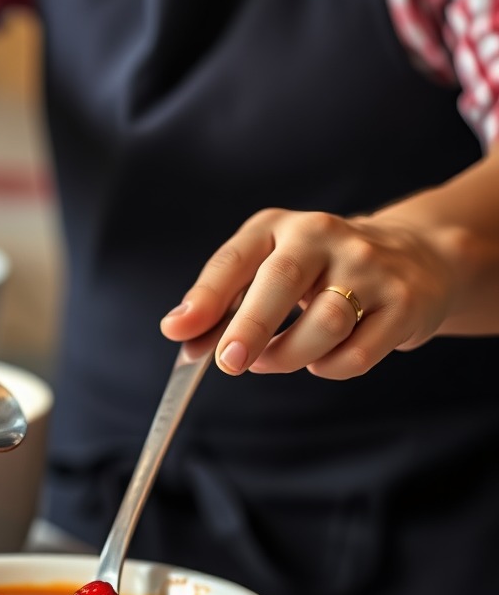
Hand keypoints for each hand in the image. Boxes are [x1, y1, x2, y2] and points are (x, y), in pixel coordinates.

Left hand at [159, 208, 453, 379]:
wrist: (416, 256)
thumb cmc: (321, 270)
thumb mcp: (268, 269)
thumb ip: (223, 304)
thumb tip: (181, 335)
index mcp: (278, 227)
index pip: (235, 259)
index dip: (205, 297)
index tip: (177, 329)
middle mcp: (323, 236)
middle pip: (282, 281)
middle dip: (250, 327)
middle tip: (228, 362)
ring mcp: (369, 266)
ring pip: (324, 322)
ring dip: (288, 355)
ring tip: (271, 360)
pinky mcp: (403, 302)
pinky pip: (357, 352)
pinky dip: (329, 368)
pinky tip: (320, 359)